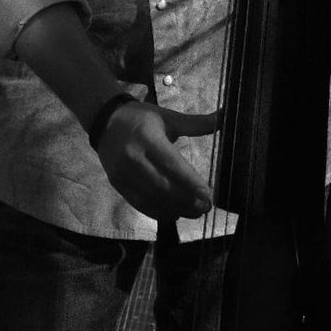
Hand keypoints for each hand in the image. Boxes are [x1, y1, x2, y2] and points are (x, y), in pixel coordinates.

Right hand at [95, 99, 217, 222]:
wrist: (105, 121)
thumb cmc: (142, 119)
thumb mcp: (168, 117)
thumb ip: (196, 123)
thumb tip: (225, 117)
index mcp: (147, 138)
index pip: (171, 164)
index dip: (190, 182)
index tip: (208, 194)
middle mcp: (133, 157)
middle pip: (162, 186)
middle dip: (186, 200)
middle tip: (205, 207)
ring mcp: (123, 173)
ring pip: (151, 198)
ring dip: (175, 209)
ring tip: (194, 212)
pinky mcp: (117, 184)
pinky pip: (139, 203)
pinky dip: (158, 212)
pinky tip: (174, 213)